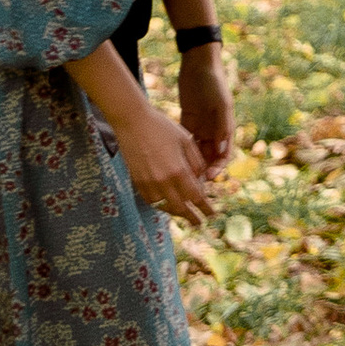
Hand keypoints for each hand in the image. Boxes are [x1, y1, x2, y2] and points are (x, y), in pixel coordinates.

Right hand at [119, 103, 213, 222]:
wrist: (132, 122)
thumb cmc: (162, 127)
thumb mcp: (186, 141)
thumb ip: (196, 162)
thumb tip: (201, 180)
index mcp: (179, 170)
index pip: (196, 197)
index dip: (205, 208)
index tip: (211, 215)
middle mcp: (163, 181)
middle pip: (180, 207)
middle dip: (191, 217)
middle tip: (199, 222)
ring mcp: (148, 183)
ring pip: (164, 206)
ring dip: (175, 211)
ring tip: (183, 212)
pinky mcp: (137, 181)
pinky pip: (151, 200)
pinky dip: (160, 204)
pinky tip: (166, 202)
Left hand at [178, 44, 233, 172]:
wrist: (199, 64)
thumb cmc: (214, 82)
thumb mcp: (221, 104)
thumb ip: (222, 127)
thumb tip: (221, 151)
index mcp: (225, 128)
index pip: (223, 155)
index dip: (217, 168)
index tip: (209, 177)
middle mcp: (214, 130)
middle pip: (209, 157)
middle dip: (203, 171)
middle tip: (192, 183)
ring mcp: (201, 126)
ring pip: (196, 152)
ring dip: (191, 164)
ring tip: (181, 175)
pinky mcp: (188, 121)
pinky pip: (185, 141)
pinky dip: (181, 151)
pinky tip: (171, 159)